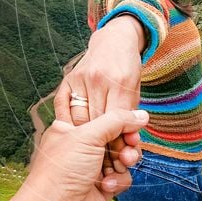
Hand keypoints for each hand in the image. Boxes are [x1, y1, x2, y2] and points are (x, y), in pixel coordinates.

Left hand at [29, 109, 147, 200]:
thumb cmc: (60, 172)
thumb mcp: (88, 135)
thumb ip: (117, 120)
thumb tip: (142, 115)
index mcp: (71, 127)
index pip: (98, 111)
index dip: (115, 114)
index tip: (128, 116)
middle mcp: (82, 145)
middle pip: (115, 133)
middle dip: (126, 138)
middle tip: (130, 141)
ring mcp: (93, 166)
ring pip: (123, 154)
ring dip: (125, 159)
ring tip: (121, 164)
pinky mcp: (103, 185)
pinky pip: (123, 175)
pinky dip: (118, 179)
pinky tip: (107, 185)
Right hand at [53, 16, 143, 173]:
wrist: (116, 38)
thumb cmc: (128, 68)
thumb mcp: (135, 89)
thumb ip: (131, 114)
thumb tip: (132, 141)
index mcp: (121, 82)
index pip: (117, 121)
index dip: (119, 141)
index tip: (121, 157)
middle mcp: (99, 79)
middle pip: (98, 122)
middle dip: (102, 144)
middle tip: (106, 162)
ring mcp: (81, 78)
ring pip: (80, 117)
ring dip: (85, 138)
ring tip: (91, 152)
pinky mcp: (68, 79)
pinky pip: (65, 107)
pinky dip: (69, 122)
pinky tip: (76, 133)